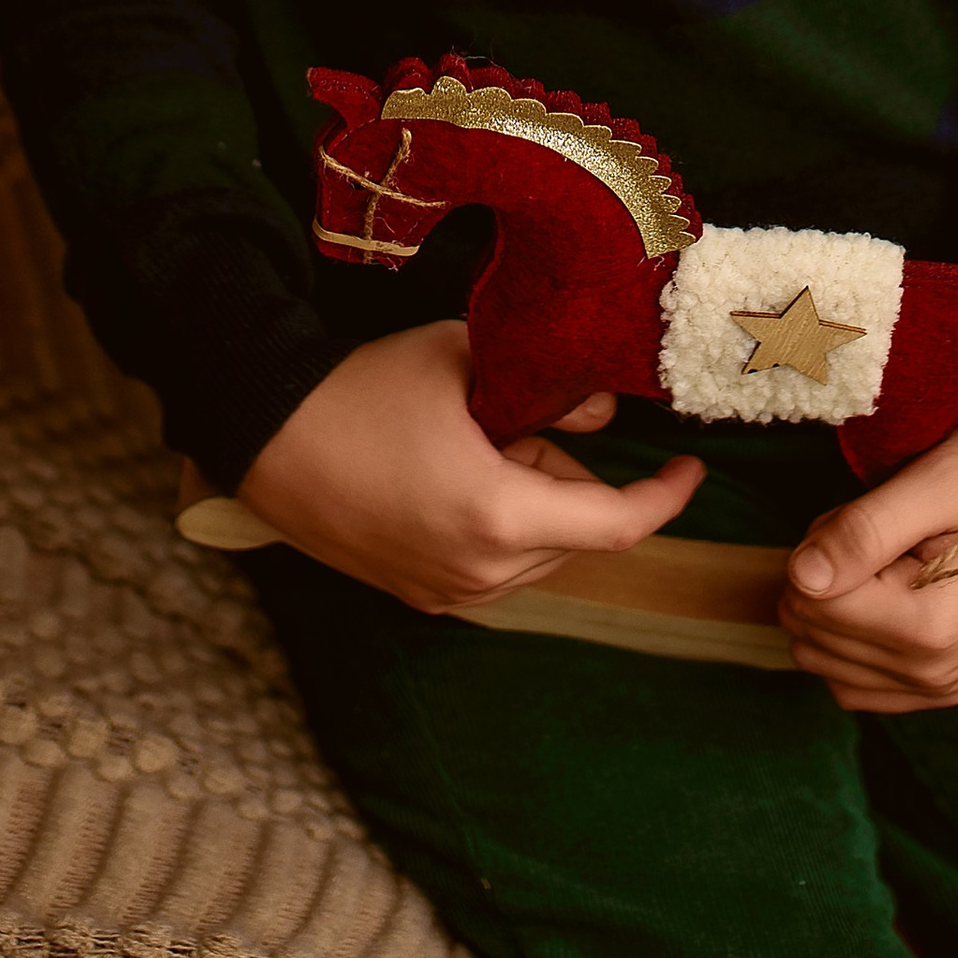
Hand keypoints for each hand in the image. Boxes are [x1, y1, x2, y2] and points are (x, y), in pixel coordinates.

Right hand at [234, 319, 703, 611]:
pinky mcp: (418, 596)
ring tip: (483, 441)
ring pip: (536, 555)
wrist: (267, 435)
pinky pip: (494, 567)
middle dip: (575, 478)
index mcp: (497, 516)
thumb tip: (603, 409)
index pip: (614, 526)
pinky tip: (460, 474)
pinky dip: (503, 526)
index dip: (663, 498)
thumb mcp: (465, 362)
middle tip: (532, 418)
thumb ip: (548, 388)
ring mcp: (445, 593)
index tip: (690, 467)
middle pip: (574, 536)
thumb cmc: (363, 390)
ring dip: (538, 503)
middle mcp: (478, 573)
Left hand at [778, 422, 957, 712]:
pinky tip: (884, 598)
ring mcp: (935, 691)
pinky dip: (847, 642)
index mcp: (930, 628)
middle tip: (881, 533)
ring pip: (820, 658)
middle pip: (812, 629)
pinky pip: (850, 685)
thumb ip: (866, 528)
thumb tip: (801, 576)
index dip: (825, 544)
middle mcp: (932, 675)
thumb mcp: (941, 480)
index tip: (869, 517)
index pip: (812, 599)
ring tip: (888, 561)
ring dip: (836, 605)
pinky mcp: (935, 694)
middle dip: (828, 573)